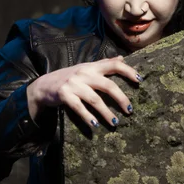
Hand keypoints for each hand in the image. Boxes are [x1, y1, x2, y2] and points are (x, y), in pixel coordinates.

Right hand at [26, 55, 140, 127]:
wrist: (44, 85)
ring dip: (106, 113)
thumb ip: (103, 63)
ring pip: (95, 99)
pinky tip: (95, 125)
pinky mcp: (64, 95)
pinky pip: (79, 108)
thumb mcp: (86, 68)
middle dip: (121, 98)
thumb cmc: (70, 77)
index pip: (113, 65)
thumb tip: (122, 58)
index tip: (140, 80)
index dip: (128, 71)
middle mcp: (84, 73)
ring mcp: (74, 84)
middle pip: (108, 85)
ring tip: (115, 122)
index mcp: (92, 66)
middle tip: (130, 110)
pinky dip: (88, 117)